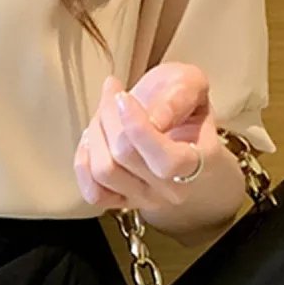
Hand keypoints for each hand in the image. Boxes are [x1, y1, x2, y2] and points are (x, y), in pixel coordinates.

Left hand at [74, 63, 220, 210]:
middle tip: (114, 94)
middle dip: (110, 115)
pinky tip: (93, 139)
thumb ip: (179, 96)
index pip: (166, 161)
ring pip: (104, 170)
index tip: (123, 96)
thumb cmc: (180, 102)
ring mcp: (146, 198)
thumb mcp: (189, 83)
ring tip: (104, 114)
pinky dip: (84, 161)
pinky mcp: (121, 201)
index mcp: (199, 162)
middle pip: (125, 156)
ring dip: (95, 133)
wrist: (174, 120)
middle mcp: (175, 189)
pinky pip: (93, 191)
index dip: (137, 127)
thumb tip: (155, 120)